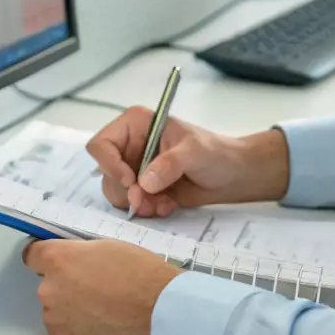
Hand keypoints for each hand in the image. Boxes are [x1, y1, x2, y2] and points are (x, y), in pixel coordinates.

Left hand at [23, 238, 178, 334]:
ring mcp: (54, 316)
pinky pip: (64, 327)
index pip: (33, 255)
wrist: (157, 311)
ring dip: (70, 305)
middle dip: (65, 283)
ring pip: (56, 306)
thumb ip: (81, 254)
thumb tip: (73, 263)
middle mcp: (48, 288)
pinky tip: (100, 322)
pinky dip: (77, 325)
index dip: (46, 258)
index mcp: (58, 259)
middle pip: (48, 282)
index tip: (60, 262)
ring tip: (101, 307)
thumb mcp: (107, 247)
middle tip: (94, 286)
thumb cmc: (139, 271)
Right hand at [87, 106, 289, 219]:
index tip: (130, 181)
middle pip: (107, 173)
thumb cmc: (216, 153)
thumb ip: (169, 164)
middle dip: (127, 192)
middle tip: (146, 201)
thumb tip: (144, 182)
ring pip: (118, 193)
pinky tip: (168, 205)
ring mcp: (136, 169)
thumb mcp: (194, 152)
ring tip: (163, 203)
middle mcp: (131, 146)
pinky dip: (148, 209)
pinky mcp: (145, 189)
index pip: (102, 144)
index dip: (109, 164)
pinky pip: (133, 205)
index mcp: (135, 125)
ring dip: (139, 203)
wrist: (232, 175)